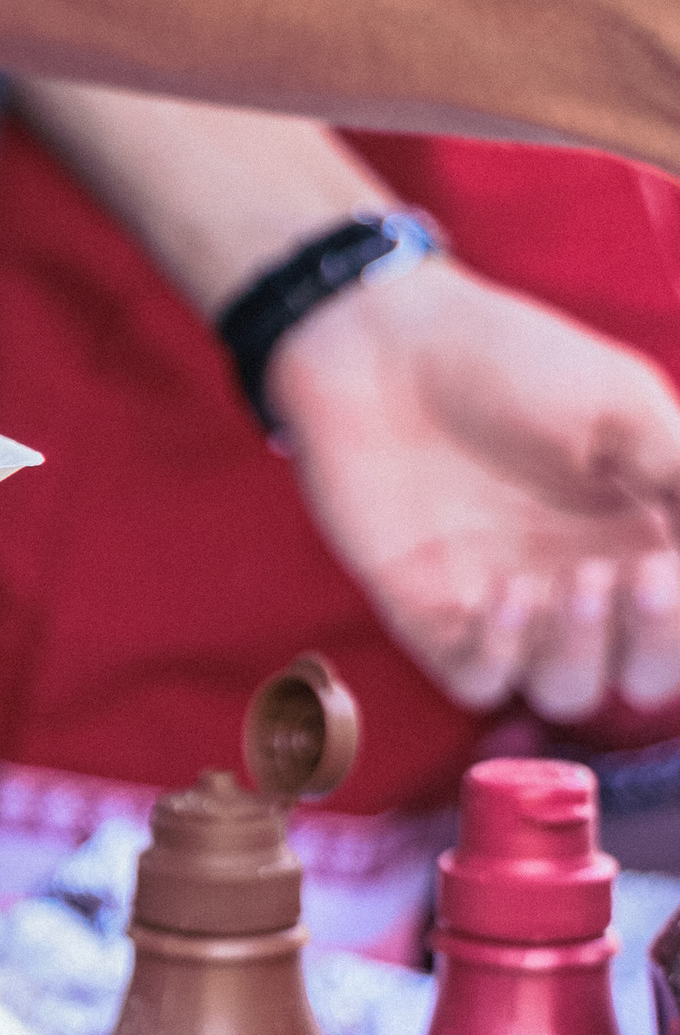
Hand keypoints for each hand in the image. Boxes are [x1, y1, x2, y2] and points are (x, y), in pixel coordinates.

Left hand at [268, 252, 679, 720]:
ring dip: (583, 652)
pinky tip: (505, 597)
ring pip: (565, 691)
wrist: (383, 344)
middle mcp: (579, 583)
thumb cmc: (508, 357)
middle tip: (634, 579)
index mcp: (638, 534)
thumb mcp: (624, 407)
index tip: (665, 566)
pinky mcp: (429, 614)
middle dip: (654, 646)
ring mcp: (505, 606)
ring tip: (571, 581)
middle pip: (642, 676)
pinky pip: (477, 681)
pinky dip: (503, 659)